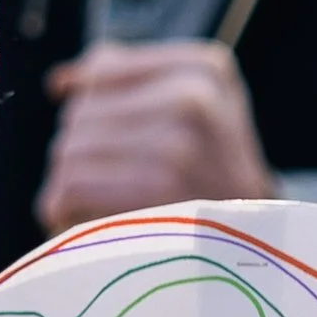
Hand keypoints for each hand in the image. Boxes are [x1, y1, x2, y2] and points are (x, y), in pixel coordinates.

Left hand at [36, 40, 274, 232]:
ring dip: (67, 184)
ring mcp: (180, 146)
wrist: (255, 247)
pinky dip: (63, 207)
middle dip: (78, 152)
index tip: (88, 126)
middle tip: (102, 185)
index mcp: (206, 69)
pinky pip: (71, 186)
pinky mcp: (157, 194)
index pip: (102, 69)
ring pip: (70, 150)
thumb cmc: (211, 180)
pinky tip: (84, 220)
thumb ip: (129, 82)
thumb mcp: (194, 114)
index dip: (85, 101)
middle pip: (82, 113)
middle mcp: (196, 99)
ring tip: (94, 206)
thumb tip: (61, 82)